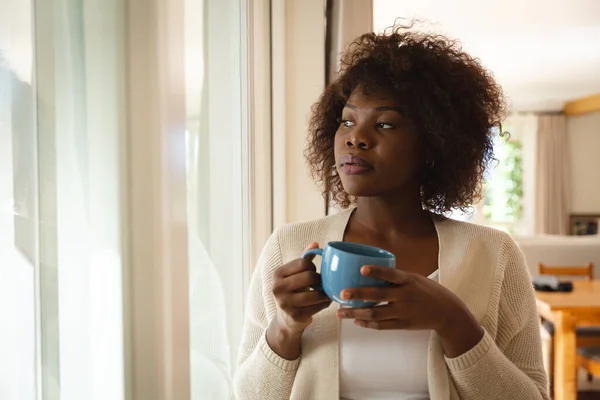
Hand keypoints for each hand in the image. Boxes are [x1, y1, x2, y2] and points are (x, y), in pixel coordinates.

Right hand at [272, 242, 331, 335]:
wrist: (285, 319)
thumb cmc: (293, 291)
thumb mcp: (294, 274)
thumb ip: (304, 259)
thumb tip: (316, 244)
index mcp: (277, 274)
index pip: (303, 263)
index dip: (312, 267)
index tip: (313, 272)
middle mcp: (278, 288)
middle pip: (310, 277)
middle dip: (320, 280)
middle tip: (321, 283)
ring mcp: (285, 303)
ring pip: (316, 294)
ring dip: (325, 293)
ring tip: (325, 292)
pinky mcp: (295, 316)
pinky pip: (318, 307)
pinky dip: (324, 303)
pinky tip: (323, 302)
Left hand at [336, 265, 482, 356]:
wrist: (447, 312)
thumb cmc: (426, 291)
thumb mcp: (414, 278)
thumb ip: (394, 277)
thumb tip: (368, 271)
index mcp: (408, 280)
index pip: (391, 274)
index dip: (376, 271)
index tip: (362, 269)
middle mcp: (405, 296)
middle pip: (378, 295)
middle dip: (359, 295)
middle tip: (342, 293)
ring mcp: (404, 311)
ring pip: (376, 313)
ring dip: (356, 313)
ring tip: (340, 312)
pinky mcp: (403, 325)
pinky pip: (382, 325)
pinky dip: (367, 323)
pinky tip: (356, 320)